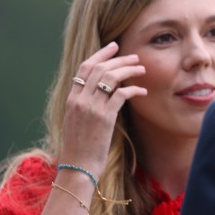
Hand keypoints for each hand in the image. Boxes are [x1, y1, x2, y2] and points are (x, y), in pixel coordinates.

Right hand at [59, 41, 146, 171]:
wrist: (78, 166)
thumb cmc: (79, 147)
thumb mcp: (75, 121)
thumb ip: (84, 105)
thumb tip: (97, 93)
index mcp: (71, 98)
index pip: (84, 68)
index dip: (100, 55)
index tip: (113, 47)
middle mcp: (79, 99)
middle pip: (99, 68)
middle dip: (119, 59)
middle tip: (134, 57)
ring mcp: (91, 108)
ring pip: (110, 77)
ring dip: (129, 70)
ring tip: (141, 69)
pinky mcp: (104, 117)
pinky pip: (121, 95)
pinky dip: (134, 89)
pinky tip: (142, 90)